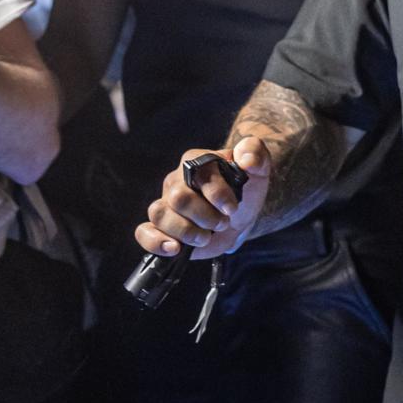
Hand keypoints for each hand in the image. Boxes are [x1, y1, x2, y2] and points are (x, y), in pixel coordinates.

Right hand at [133, 136, 273, 259]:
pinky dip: (155, 242)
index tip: (232, 208)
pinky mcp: (161, 228)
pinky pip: (144, 232)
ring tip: (205, 237)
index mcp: (196, 162)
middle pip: (178, 198)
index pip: (199, 174)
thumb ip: (255, 153)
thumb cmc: (245, 187)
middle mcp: (176, 182)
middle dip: (205, 216)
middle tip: (222, 223)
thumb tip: (246, 159)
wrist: (240, 214)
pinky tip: (174, 249)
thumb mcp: (258, 168)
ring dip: (187, 232)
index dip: (217, 194)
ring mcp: (166, 205)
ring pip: (160, 214)